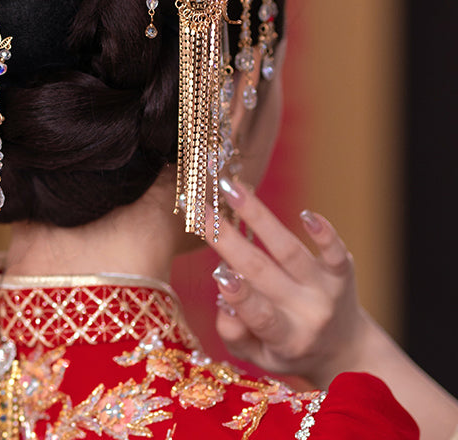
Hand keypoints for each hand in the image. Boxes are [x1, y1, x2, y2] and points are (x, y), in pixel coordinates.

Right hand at [206, 176, 369, 386]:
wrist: (345, 350)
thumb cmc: (288, 349)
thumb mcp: (259, 357)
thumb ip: (235, 335)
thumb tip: (223, 302)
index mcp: (285, 340)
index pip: (261, 316)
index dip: (241, 296)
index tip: (219, 272)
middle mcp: (309, 314)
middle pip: (265, 272)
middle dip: (229, 239)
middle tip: (201, 211)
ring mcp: (327, 290)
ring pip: (289, 250)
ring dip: (258, 216)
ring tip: (231, 189)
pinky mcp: (343, 271)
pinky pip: (335, 250)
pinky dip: (323, 233)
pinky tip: (305, 214)